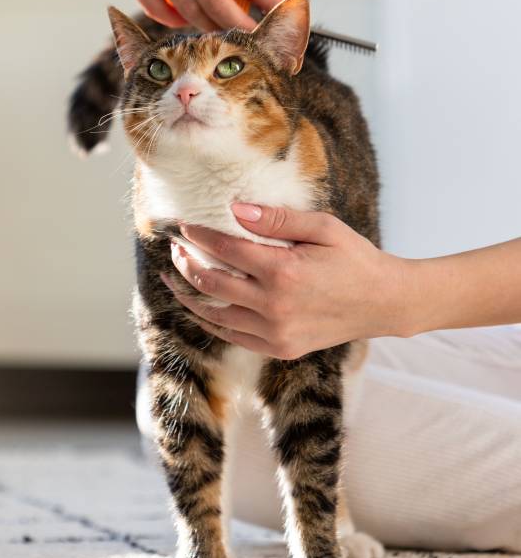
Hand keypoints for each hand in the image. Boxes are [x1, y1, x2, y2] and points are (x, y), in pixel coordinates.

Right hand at [104, 0, 281, 30]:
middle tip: (252, 38)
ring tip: (222, 29)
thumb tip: (246, 2)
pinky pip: (154, 8)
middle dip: (239, 27)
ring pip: (186, 11)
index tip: (279, 19)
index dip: (267, 2)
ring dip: (209, 26)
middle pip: (216, 4)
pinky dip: (173, 19)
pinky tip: (185, 16)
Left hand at [162, 203, 408, 357]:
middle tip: (174, 249)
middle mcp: (274, 305)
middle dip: (185, 263)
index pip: (224, 249)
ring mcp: (275, 332)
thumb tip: (235, 208)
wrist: (384, 302)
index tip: (182, 225)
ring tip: (173, 277)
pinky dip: (209, 321)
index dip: (198, 235)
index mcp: (283, 271)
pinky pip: (232, 337)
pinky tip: (198, 306)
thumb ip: (276, 219)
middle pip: (210, 283)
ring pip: (214, 314)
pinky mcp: (280, 349)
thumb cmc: (354, 258)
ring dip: (188, 294)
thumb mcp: (323, 227)